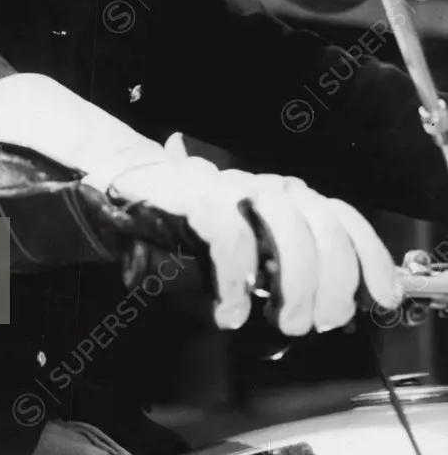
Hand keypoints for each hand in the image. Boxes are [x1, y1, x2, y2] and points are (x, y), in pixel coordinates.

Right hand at [88, 133, 400, 335]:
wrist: (129, 190)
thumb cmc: (189, 227)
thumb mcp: (247, 249)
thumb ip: (284, 267)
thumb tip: (330, 305)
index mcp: (283, 197)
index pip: (341, 216)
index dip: (369, 256)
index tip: (380, 297)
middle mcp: (264, 187)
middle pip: (324, 226)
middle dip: (331, 284)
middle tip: (313, 322)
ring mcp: (231, 187)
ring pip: (289, 226)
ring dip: (296, 282)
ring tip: (281, 319)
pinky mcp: (196, 194)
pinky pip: (230, 235)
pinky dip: (238, 279)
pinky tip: (232, 309)